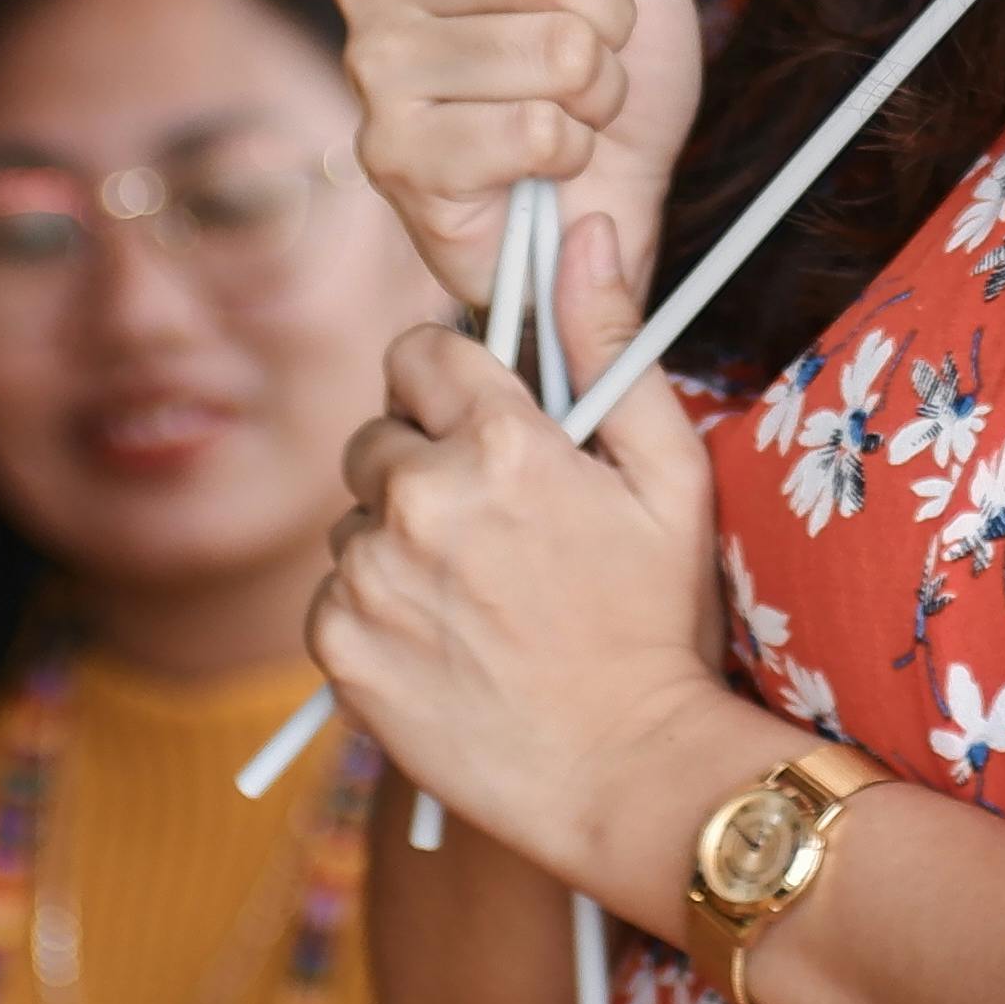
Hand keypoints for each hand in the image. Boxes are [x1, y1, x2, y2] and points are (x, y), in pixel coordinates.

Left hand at [311, 320, 777, 908]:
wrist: (625, 775)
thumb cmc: (660, 622)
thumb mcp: (670, 474)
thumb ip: (612, 343)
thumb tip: (581, 229)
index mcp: (502, 440)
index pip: (422, 350)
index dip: (451, 384)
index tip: (478, 423)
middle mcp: (420, 496)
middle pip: (376, 433)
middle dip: (421, 464)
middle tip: (488, 529)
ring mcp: (370, 574)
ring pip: (354, 519)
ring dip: (397, 541)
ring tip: (473, 597)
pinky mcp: (338, 645)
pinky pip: (333, 594)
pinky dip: (374, 612)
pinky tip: (442, 644)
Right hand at [340, 0, 696, 322]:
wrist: (603, 200)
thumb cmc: (602, 72)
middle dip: (607, 9)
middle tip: (593, 42)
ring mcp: (372, 71)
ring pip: (552, 45)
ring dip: (598, 85)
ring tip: (572, 104)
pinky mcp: (395, 159)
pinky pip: (537, 128)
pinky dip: (574, 148)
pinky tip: (546, 159)